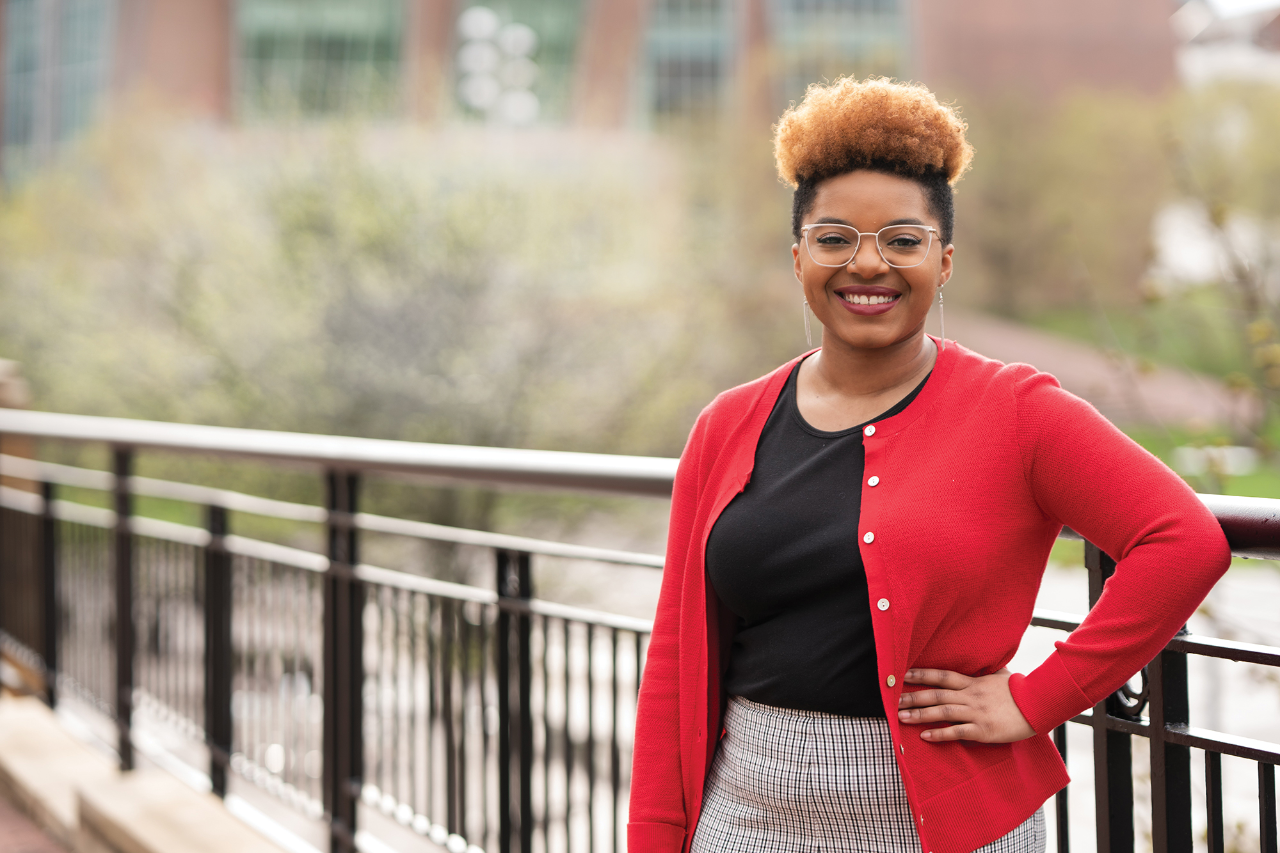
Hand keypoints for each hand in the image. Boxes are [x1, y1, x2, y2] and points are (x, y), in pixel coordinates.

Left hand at [896, 668, 1035, 743]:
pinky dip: (940, 734)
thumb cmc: (1021, 690)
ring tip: (901, 717)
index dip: (921, 674)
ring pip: (942, 711)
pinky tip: (925, 736)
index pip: (942, 675)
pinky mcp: (983, 729)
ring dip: (920, 714)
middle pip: (936, 693)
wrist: (1040, 704)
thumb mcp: (1001, 675)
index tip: (902, 674)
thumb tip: (984, 662)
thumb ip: (987, 671)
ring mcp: (976, 712)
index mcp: (973, 682)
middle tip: (892, 699)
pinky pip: (957, 731)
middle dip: (913, 696)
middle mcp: (971, 695)